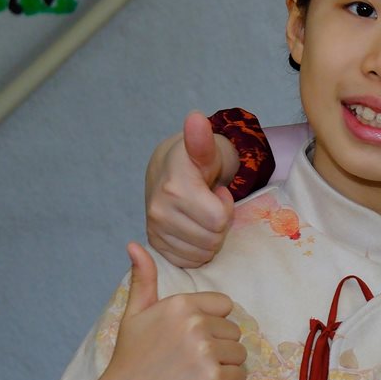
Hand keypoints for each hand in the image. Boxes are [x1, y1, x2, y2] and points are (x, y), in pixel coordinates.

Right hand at [74, 244, 244, 379]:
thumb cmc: (129, 359)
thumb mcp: (134, 315)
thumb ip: (143, 280)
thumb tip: (134, 244)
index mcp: (181, 304)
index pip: (225, 306)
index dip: (212, 325)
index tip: (189, 341)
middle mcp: (195, 323)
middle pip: (234, 332)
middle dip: (218, 348)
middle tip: (188, 362)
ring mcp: (205, 351)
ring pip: (239, 355)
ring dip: (223, 368)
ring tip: (193, 375)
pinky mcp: (212, 379)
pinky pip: (240, 378)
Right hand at [145, 111, 238, 266]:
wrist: (168, 172)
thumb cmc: (196, 164)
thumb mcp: (205, 150)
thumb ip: (202, 140)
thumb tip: (196, 118)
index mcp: (174, 188)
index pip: (219, 220)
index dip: (225, 207)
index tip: (216, 192)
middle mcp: (159, 210)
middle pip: (213, 239)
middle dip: (219, 223)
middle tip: (210, 205)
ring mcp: (155, 228)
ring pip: (203, 252)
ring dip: (210, 237)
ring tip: (201, 215)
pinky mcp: (155, 243)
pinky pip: (190, 261)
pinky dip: (197, 250)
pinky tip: (193, 230)